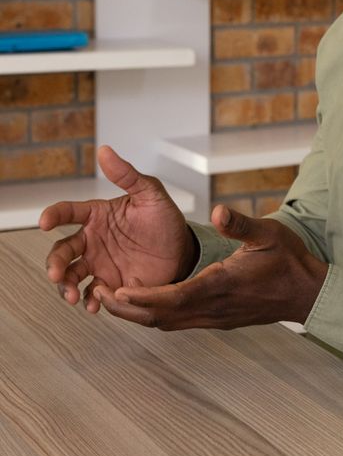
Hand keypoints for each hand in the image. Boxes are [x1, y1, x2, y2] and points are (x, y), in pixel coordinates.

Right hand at [41, 145, 196, 312]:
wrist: (184, 252)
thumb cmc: (166, 220)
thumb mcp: (151, 193)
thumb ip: (127, 175)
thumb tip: (105, 151)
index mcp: (98, 215)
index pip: (68, 212)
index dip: (53, 215)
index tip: (45, 222)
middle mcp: (92, 240)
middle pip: (63, 250)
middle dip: (55, 263)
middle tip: (57, 274)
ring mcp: (99, 263)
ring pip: (71, 274)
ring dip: (66, 285)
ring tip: (73, 295)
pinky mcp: (110, 283)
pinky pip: (91, 293)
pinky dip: (88, 300)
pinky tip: (93, 305)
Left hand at [93, 206, 328, 330]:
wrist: (307, 293)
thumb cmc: (289, 260)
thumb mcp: (268, 234)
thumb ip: (240, 224)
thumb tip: (217, 211)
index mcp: (221, 286)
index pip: (173, 298)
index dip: (142, 298)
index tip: (115, 292)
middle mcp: (213, 308)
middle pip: (161, 318)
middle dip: (128, 310)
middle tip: (98, 295)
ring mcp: (215, 318)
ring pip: (168, 323)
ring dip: (139, 315)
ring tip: (112, 300)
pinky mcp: (217, 319)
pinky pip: (179, 322)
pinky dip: (156, 315)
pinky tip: (145, 303)